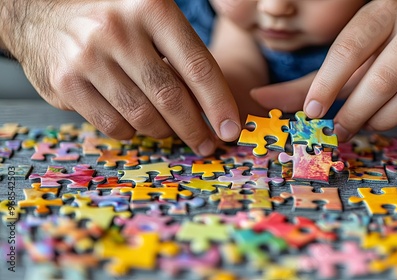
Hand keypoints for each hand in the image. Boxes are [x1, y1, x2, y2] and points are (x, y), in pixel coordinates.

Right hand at [0, 0, 239, 155]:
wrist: (42, 16)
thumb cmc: (113, 23)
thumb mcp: (151, 20)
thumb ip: (182, 56)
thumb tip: (215, 109)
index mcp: (151, 8)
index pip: (198, 66)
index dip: (219, 104)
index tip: (232, 128)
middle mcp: (118, 30)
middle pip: (171, 97)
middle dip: (195, 128)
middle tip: (207, 144)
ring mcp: (88, 57)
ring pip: (143, 116)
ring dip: (164, 131)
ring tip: (170, 129)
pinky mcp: (65, 83)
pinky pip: (114, 125)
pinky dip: (132, 131)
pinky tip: (135, 121)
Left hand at [252, 0, 396, 141]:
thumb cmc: (376, 55)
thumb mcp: (341, 64)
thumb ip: (302, 84)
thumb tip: (257, 98)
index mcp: (378, 14)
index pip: (347, 50)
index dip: (327, 86)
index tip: (312, 115)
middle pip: (380, 79)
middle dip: (353, 115)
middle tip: (338, 133)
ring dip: (387, 118)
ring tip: (370, 121)